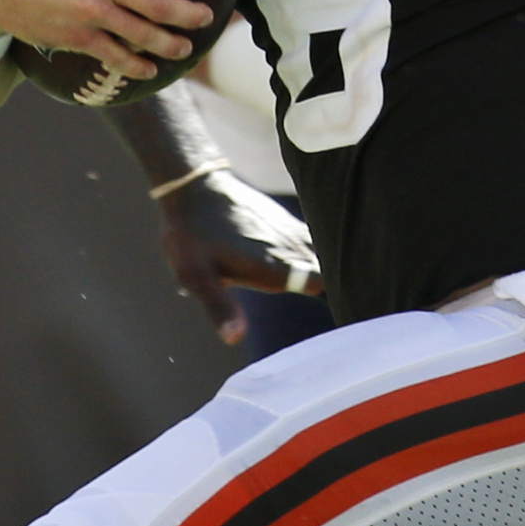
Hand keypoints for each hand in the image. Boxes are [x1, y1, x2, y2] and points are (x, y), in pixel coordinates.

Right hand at [0, 0, 217, 78]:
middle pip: (158, 2)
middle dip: (189, 12)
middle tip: (208, 15)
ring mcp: (88, 12)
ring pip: (141, 34)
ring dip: (169, 44)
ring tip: (186, 47)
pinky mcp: (75, 36)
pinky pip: (113, 55)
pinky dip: (135, 65)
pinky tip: (150, 71)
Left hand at [157, 169, 317, 345]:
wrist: (193, 187)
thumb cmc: (191, 236)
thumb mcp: (196, 276)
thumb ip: (220, 308)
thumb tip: (234, 338)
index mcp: (273, 266)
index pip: (323, 284)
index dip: (331, 296)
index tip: (329, 309)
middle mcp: (289, 247)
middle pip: (329, 271)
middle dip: (333, 283)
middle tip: (325, 301)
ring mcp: (290, 231)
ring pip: (323, 254)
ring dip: (322, 267)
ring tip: (312, 281)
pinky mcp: (286, 221)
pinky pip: (313, 241)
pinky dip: (314, 253)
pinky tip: (297, 263)